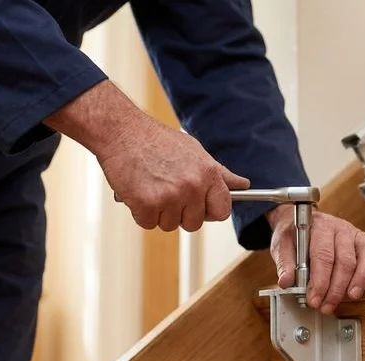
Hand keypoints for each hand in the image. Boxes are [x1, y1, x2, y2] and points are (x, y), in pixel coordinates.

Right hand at [43, 80, 248, 231]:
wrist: (121, 131)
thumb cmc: (156, 140)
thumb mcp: (194, 151)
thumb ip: (219, 173)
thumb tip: (243, 185)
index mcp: (208, 173)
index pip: (223, 210)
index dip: (210, 211)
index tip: (200, 207)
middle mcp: (193, 186)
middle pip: (195, 223)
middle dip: (181, 213)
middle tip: (167, 191)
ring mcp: (170, 197)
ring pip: (170, 225)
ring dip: (159, 213)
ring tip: (151, 187)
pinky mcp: (147, 205)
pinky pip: (148, 224)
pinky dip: (141, 213)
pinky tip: (138, 191)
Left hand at [267, 205, 364, 313]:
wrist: (300, 218)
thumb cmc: (293, 233)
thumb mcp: (281, 244)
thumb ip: (284, 262)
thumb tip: (286, 282)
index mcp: (320, 226)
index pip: (323, 256)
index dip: (320, 281)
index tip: (315, 299)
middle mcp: (341, 228)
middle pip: (345, 260)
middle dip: (336, 288)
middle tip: (327, 305)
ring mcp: (356, 233)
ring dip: (360, 279)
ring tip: (351, 296)